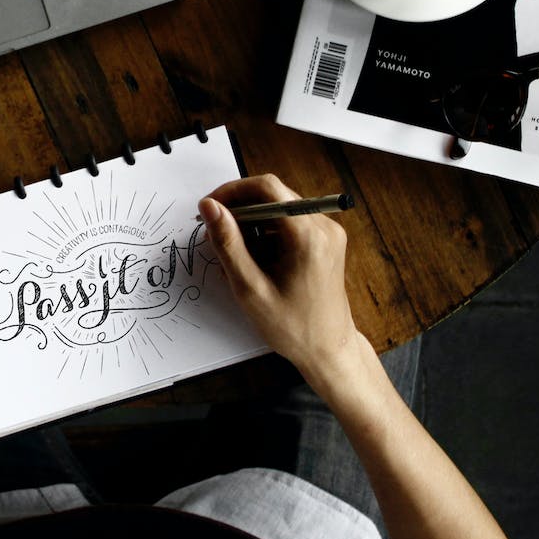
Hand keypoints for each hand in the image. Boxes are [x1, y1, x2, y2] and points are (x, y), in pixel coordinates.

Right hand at [199, 174, 373, 399]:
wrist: (329, 350)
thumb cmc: (292, 327)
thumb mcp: (250, 288)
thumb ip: (228, 244)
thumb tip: (209, 207)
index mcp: (308, 236)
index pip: (267, 188)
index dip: (233, 191)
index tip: (211, 209)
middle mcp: (324, 226)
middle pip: (274, 195)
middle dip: (240, 210)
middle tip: (216, 235)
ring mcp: (328, 232)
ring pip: (279, 208)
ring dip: (252, 224)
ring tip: (237, 257)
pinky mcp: (326, 240)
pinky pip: (290, 222)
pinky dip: (267, 234)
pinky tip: (256, 261)